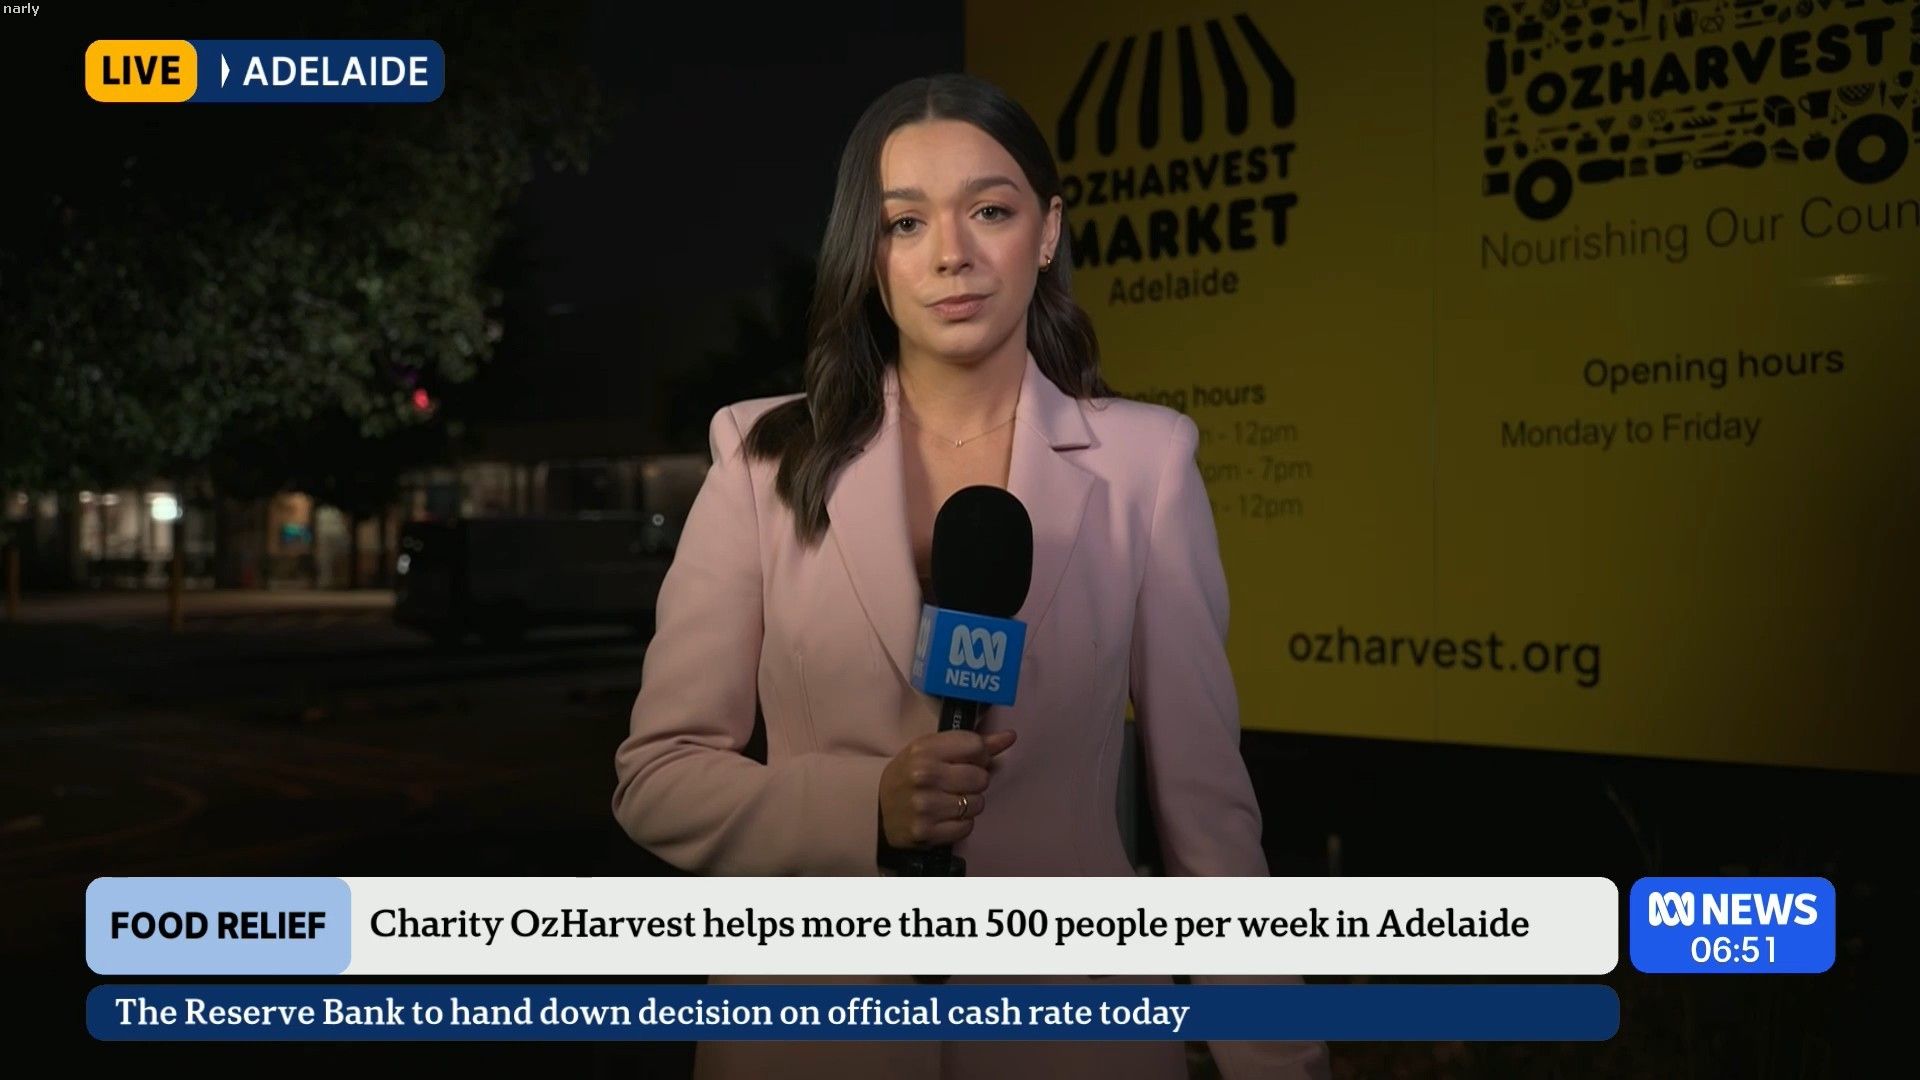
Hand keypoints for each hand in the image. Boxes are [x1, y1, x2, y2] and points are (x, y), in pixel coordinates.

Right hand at [878, 729, 1016, 849]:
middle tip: (956, 783)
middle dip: (974, 781)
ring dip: (969, 804)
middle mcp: (924, 776)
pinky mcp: (927, 832)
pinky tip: (945, 817)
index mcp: (924, 750)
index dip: (979, 754)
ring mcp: (925, 807)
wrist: (875, 809)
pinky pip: (967, 827)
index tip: (967, 760)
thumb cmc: (908, 775)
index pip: (976, 746)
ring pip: (977, 804)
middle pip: (981, 777)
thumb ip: (972, 743)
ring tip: (949, 800)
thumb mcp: (931, 750)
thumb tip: (1010, 737)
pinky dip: (961, 823)